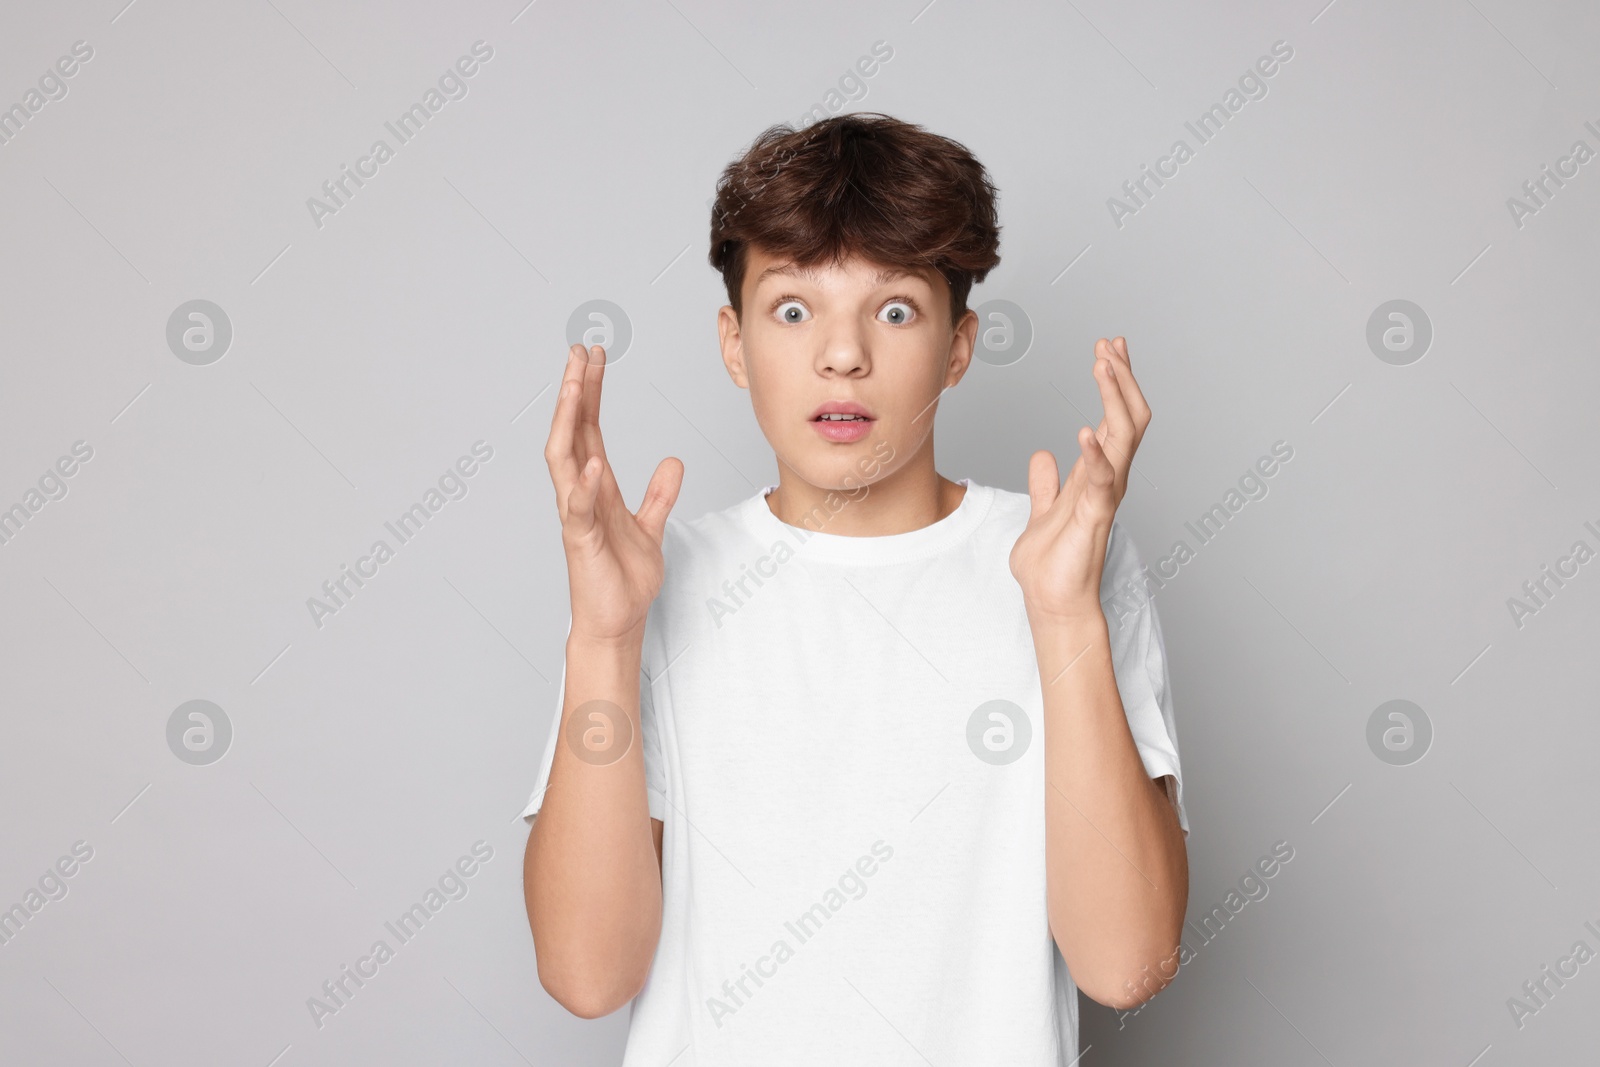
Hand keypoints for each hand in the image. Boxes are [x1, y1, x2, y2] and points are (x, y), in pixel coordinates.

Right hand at [545, 343, 683, 644]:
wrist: (617, 620)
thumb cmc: (624, 578)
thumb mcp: (651, 526)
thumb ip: (659, 494)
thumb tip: (673, 462)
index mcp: (596, 486)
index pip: (589, 428)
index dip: (591, 392)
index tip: (594, 357)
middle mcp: (580, 494)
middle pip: (571, 431)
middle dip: (575, 391)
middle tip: (579, 352)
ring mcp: (576, 516)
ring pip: (563, 459)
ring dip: (568, 421)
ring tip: (576, 385)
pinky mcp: (581, 542)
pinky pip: (578, 509)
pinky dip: (584, 485)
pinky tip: (593, 463)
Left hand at [1009, 336, 1149, 624]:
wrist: (1051, 602)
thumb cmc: (1051, 564)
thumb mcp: (1043, 510)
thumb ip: (1046, 483)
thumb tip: (1043, 455)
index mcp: (1098, 475)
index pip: (1114, 418)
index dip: (1114, 383)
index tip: (1107, 349)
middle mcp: (1109, 481)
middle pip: (1130, 418)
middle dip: (1122, 379)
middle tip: (1111, 345)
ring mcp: (1105, 497)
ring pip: (1124, 438)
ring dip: (1114, 399)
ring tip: (1104, 364)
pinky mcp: (1094, 518)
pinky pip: (1101, 480)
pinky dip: (1095, 454)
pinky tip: (1084, 430)